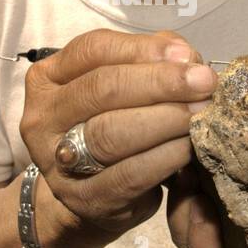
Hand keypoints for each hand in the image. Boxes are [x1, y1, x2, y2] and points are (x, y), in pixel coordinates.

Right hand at [18, 29, 216, 237]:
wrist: (95, 194)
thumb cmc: (112, 124)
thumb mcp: (122, 86)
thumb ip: (150, 62)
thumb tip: (185, 57)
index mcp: (48, 78)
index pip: (92, 50)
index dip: (141, 48)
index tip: (186, 55)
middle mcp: (43, 117)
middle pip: (102, 89)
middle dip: (161, 83)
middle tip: (205, 83)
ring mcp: (58, 161)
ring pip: (112, 132)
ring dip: (166, 119)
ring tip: (201, 112)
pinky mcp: (84, 198)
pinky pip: (130, 174)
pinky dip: (165, 156)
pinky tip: (189, 146)